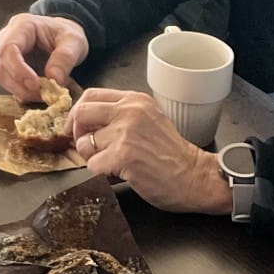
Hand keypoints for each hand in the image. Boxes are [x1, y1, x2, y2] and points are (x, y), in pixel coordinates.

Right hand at [0, 13, 89, 100]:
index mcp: (22, 26)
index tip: (35, 84)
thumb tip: (54, 79)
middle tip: (43, 94)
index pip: (8, 48)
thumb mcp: (74, 42)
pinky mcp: (9, 68)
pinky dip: (24, 92)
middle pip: (2, 66)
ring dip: (22, 91)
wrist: (64, 39)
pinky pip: (9, 84)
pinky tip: (40, 94)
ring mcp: (6, 54)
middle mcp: (8, 38)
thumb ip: (65, 57)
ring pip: (3, 77)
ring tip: (45, 94)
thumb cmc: (67, 36)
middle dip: (21, 85)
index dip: (18, 69)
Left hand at [69, 89, 228, 214]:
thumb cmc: (173, 155)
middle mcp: (129, 112)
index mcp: (134, 100)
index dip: (78, 113)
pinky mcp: (123, 157)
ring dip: (93, 158)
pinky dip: (101, 174)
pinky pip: (92, 166)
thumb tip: (86, 121)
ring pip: (84, 144)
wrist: (195, 177)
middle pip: (81, 114)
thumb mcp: (149, 120)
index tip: (77, 127)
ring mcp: (126, 133)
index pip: (90, 95)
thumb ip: (121, 115)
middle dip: (77, 134)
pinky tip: (118, 175)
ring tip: (112, 164)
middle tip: (88, 148)